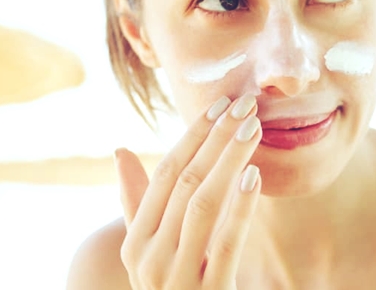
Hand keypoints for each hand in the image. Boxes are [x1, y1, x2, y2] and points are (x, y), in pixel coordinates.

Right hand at [114, 94, 261, 288]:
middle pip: (185, 182)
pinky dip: (239, 209)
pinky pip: (226, 244)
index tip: (219, 104)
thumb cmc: (172, 289)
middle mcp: (149, 258)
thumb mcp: (150, 252)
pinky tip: (255, 177)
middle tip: (244, 104)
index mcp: (137, 241)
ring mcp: (177, 278)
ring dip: (229, 161)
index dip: (193, 135)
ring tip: (253, 128)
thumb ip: (137, 203)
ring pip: (202, 205)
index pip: (164, 174)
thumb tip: (120, 149)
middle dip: (216, 138)